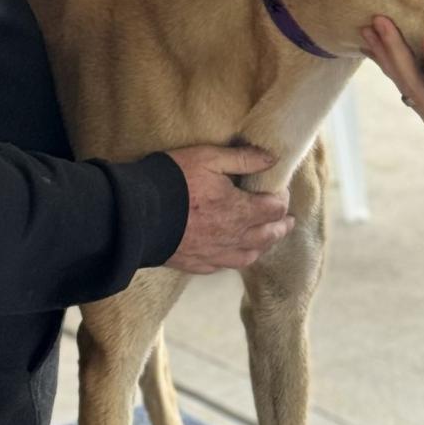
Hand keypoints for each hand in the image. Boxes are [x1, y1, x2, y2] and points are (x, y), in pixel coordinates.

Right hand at [163, 145, 294, 273]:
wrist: (135, 213)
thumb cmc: (173, 181)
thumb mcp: (209, 158)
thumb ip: (243, 159)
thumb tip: (272, 159)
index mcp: (241, 210)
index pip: (276, 209)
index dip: (282, 199)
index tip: (280, 191)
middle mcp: (233, 236)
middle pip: (269, 236)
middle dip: (282, 226)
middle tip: (288, 221)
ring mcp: (215, 254)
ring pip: (250, 255)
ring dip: (263, 246)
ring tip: (267, 239)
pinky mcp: (197, 264)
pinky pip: (225, 266)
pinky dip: (236, 258)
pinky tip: (235, 253)